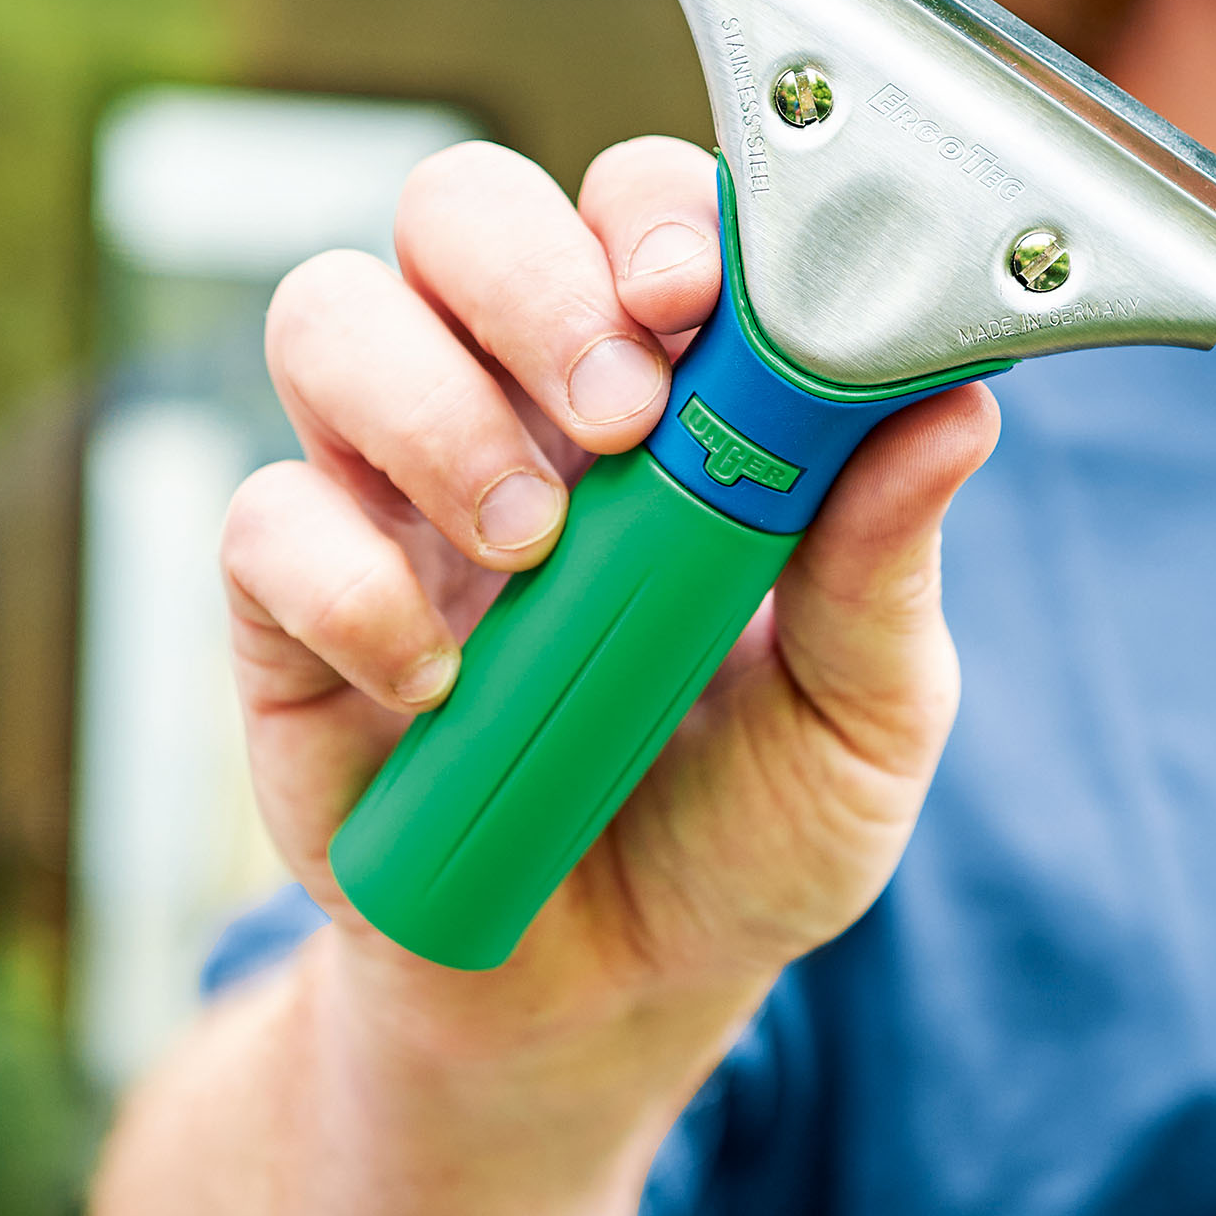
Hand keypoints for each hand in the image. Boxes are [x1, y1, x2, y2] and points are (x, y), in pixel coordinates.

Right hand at [223, 135, 997, 1026]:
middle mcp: (513, 401)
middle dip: (530, 277)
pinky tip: (438, 685)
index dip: (653, 216)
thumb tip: (952, 408)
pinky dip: (350, 587)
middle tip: (617, 420)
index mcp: (668, 390)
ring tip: (529, 545)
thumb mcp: (860, 722)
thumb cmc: (744, 831)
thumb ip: (887, 569)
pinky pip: (264, 520)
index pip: (636, 210)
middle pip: (457, 206)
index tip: (696, 299)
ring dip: (429, 408)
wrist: (605, 1008)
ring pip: (329, 316)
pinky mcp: (288, 610)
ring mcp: (387, 494)